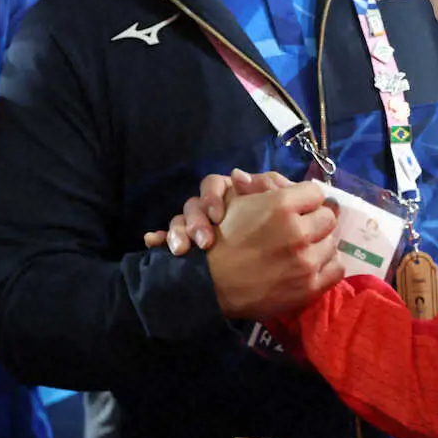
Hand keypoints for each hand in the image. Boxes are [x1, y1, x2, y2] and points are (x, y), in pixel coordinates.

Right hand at [144, 168, 293, 253]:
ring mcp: (199, 226)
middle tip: (204, 242)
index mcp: (231, 193)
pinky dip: (158, 239)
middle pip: (193, 205)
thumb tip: (237, 175)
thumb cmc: (284, 225)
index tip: (217, 216)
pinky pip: (166, 239)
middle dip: (195, 222)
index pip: (213, 185)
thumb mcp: (283, 202)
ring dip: (177, 233)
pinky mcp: (189, 245)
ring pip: (179, 222)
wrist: (279, 262)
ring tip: (181, 250)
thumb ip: (269, 186)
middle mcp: (212, 207)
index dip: (211, 197)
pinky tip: (152, 241)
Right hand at [205, 179, 343, 321]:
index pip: (315, 193)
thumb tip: (282, 180)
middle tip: (302, 228)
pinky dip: (326, 266)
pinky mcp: (310, 287)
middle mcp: (298, 232)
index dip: (306, 199)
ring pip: (332, 243)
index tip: (299, 208)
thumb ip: (263, 186)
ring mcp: (306, 262)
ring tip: (304, 248)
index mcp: (281, 205)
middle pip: (328, 217)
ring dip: (320, 243)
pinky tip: (311, 266)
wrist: (210, 286)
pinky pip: (337, 269)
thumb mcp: (236, 202)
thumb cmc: (221, 239)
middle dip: (315, 220)